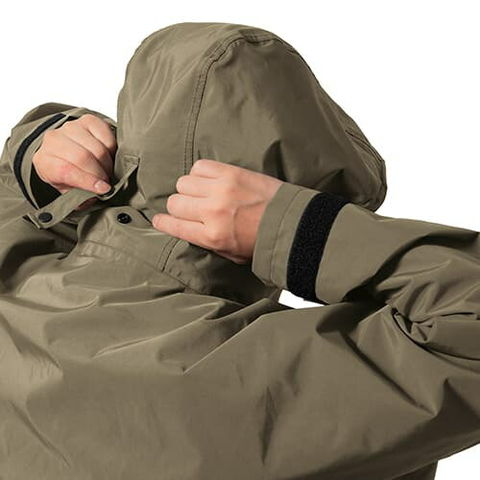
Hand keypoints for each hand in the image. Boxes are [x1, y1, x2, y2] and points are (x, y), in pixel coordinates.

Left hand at [32, 114, 116, 209]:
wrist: (66, 153)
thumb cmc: (69, 173)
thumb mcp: (69, 190)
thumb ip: (81, 195)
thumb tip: (98, 194)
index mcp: (44, 161)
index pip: (66, 169)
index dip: (87, 181)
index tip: (103, 189)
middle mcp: (54, 140)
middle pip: (83, 157)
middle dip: (101, 173)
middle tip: (107, 182)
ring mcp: (71, 127)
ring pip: (98, 148)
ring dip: (108, 164)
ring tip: (107, 171)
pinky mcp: (88, 121)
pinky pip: (107, 137)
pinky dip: (113, 150)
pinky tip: (108, 157)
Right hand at [152, 159, 282, 263]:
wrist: (289, 222)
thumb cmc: (262, 241)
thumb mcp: (232, 254)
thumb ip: (207, 243)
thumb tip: (189, 229)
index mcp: (212, 236)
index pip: (174, 225)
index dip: (163, 222)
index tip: (160, 220)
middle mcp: (212, 212)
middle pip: (175, 202)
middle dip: (178, 207)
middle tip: (189, 208)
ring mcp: (220, 189)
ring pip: (183, 183)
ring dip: (189, 189)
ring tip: (202, 193)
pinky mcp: (230, 172)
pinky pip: (200, 166)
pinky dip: (200, 173)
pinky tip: (209, 180)